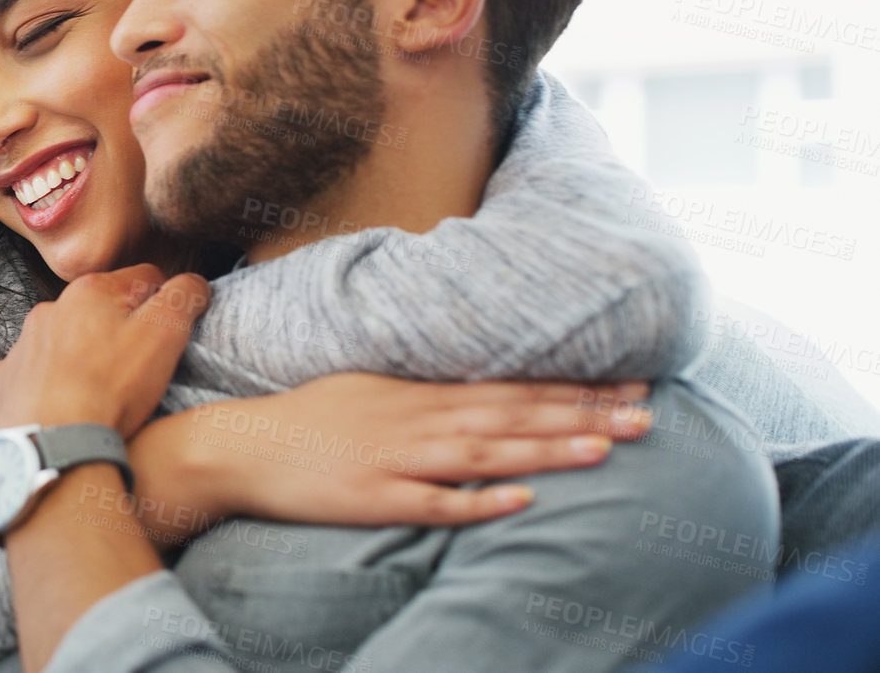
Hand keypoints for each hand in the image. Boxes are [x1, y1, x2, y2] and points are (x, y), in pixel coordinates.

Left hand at [0, 265, 209, 435]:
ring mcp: (25, 345)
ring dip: (84, 356)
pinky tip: (67, 404)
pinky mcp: (8, 379)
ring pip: (66, 340)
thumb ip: (183, 298)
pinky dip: (52, 383)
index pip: (144, 279)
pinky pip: (36, 372)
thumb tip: (193, 283)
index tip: (171, 330)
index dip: (165, 302)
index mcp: (91, 291)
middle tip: (137, 368)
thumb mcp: (165, 334)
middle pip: (100, 310)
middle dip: (120, 330)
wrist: (52, 443)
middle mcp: (51, 310)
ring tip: (101, 391)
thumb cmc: (111, 389)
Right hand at [128, 373, 654, 540]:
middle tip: (645, 415)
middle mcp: (416, 420)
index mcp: (419, 392)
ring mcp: (396, 459)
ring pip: (485, 453)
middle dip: (581, 414)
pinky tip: (519, 502)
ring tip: (604, 448)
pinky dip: (477, 502)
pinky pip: (433, 503)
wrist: (241, 447)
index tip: (631, 384)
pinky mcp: (373, 498)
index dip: (573, 387)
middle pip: (512, 416)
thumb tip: (484, 392)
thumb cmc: (307, 418)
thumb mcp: (371, 386)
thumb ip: (428, 392)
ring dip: (545, 450)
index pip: (511, 387)